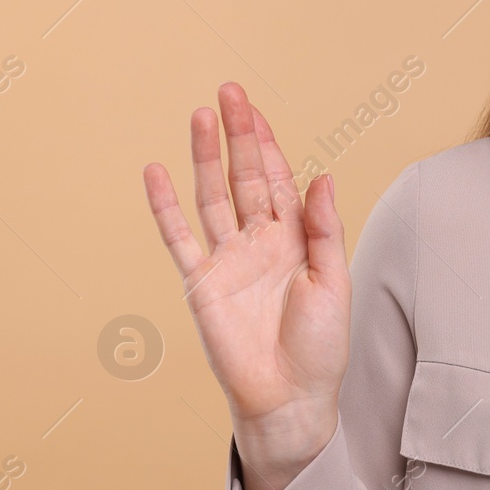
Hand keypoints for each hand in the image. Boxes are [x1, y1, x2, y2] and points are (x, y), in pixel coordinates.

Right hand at [142, 83, 350, 489]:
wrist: (290, 397)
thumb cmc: (320, 346)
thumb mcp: (333, 283)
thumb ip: (324, 230)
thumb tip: (322, 177)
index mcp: (296, 239)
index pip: (280, 179)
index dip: (269, 143)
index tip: (255, 107)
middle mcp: (260, 242)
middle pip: (246, 176)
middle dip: (238, 135)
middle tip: (229, 91)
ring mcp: (228, 260)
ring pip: (213, 195)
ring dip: (205, 157)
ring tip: (200, 116)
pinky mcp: (201, 284)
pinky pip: (180, 238)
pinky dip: (166, 206)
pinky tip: (156, 172)